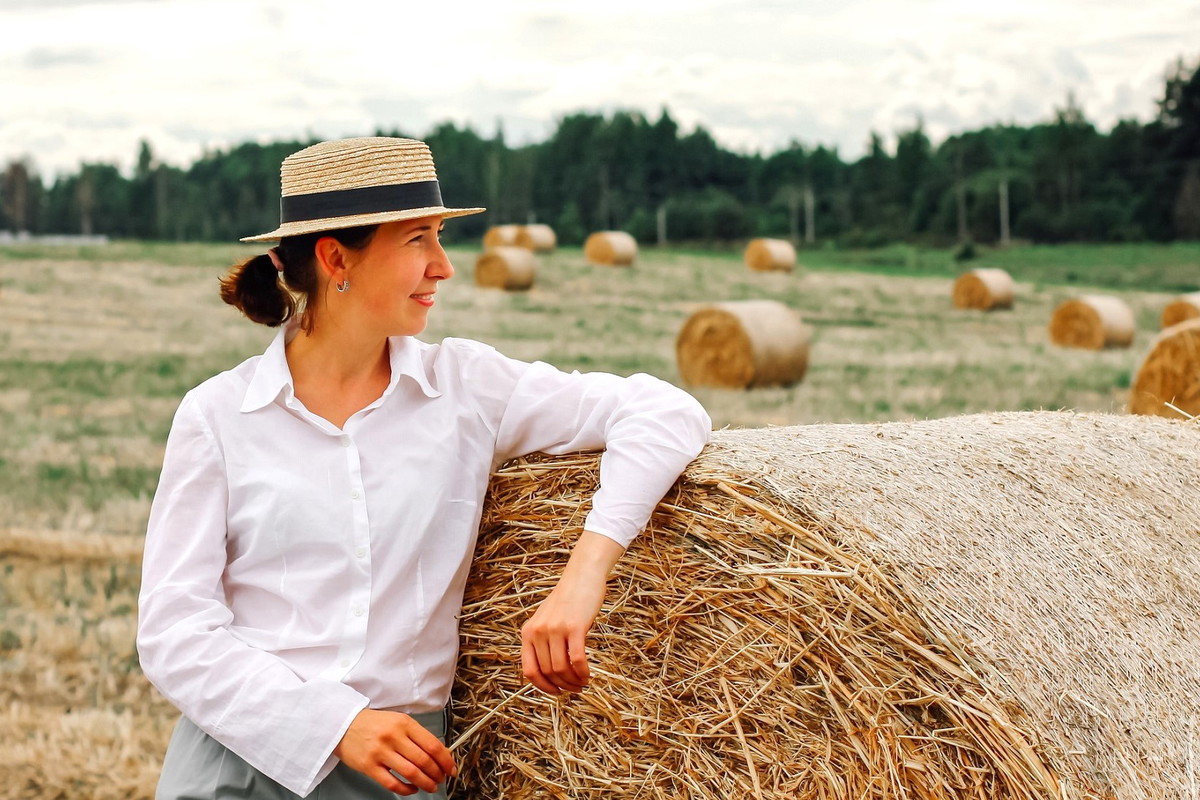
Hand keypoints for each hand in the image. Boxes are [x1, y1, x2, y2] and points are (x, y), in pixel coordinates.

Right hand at [334, 708, 455, 795]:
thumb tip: (439, 753)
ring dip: (425, 783)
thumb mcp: (398, 721)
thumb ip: (417, 735)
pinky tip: (412, 789)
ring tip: (430, 786)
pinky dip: (406, 789)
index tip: (451, 768)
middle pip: (424, 760)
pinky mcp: (369, 766)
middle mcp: (393, 737)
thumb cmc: (374, 724)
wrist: (344, 724)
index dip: (446, 760)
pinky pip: (392, 783)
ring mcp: (380, 752)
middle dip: (437, 773)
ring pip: (411, 773)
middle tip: (441, 778)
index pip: (432, 745)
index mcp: (404, 723)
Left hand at [520, 531, 623, 694]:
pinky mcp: (574, 627)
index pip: (529, 671)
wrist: (582, 575)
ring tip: (582, 683)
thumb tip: (548, 672)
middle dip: (563, 686)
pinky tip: (588, 675)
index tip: (556, 691)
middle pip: (548, 672)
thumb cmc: (567, 599)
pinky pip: (576, 659)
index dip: (543, 687)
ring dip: (573, 681)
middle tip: (575, 688)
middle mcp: (538, 632)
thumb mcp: (546, 620)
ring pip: (561, 669)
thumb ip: (542, 641)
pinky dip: (583, 672)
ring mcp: (555, 629)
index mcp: (528, 632)